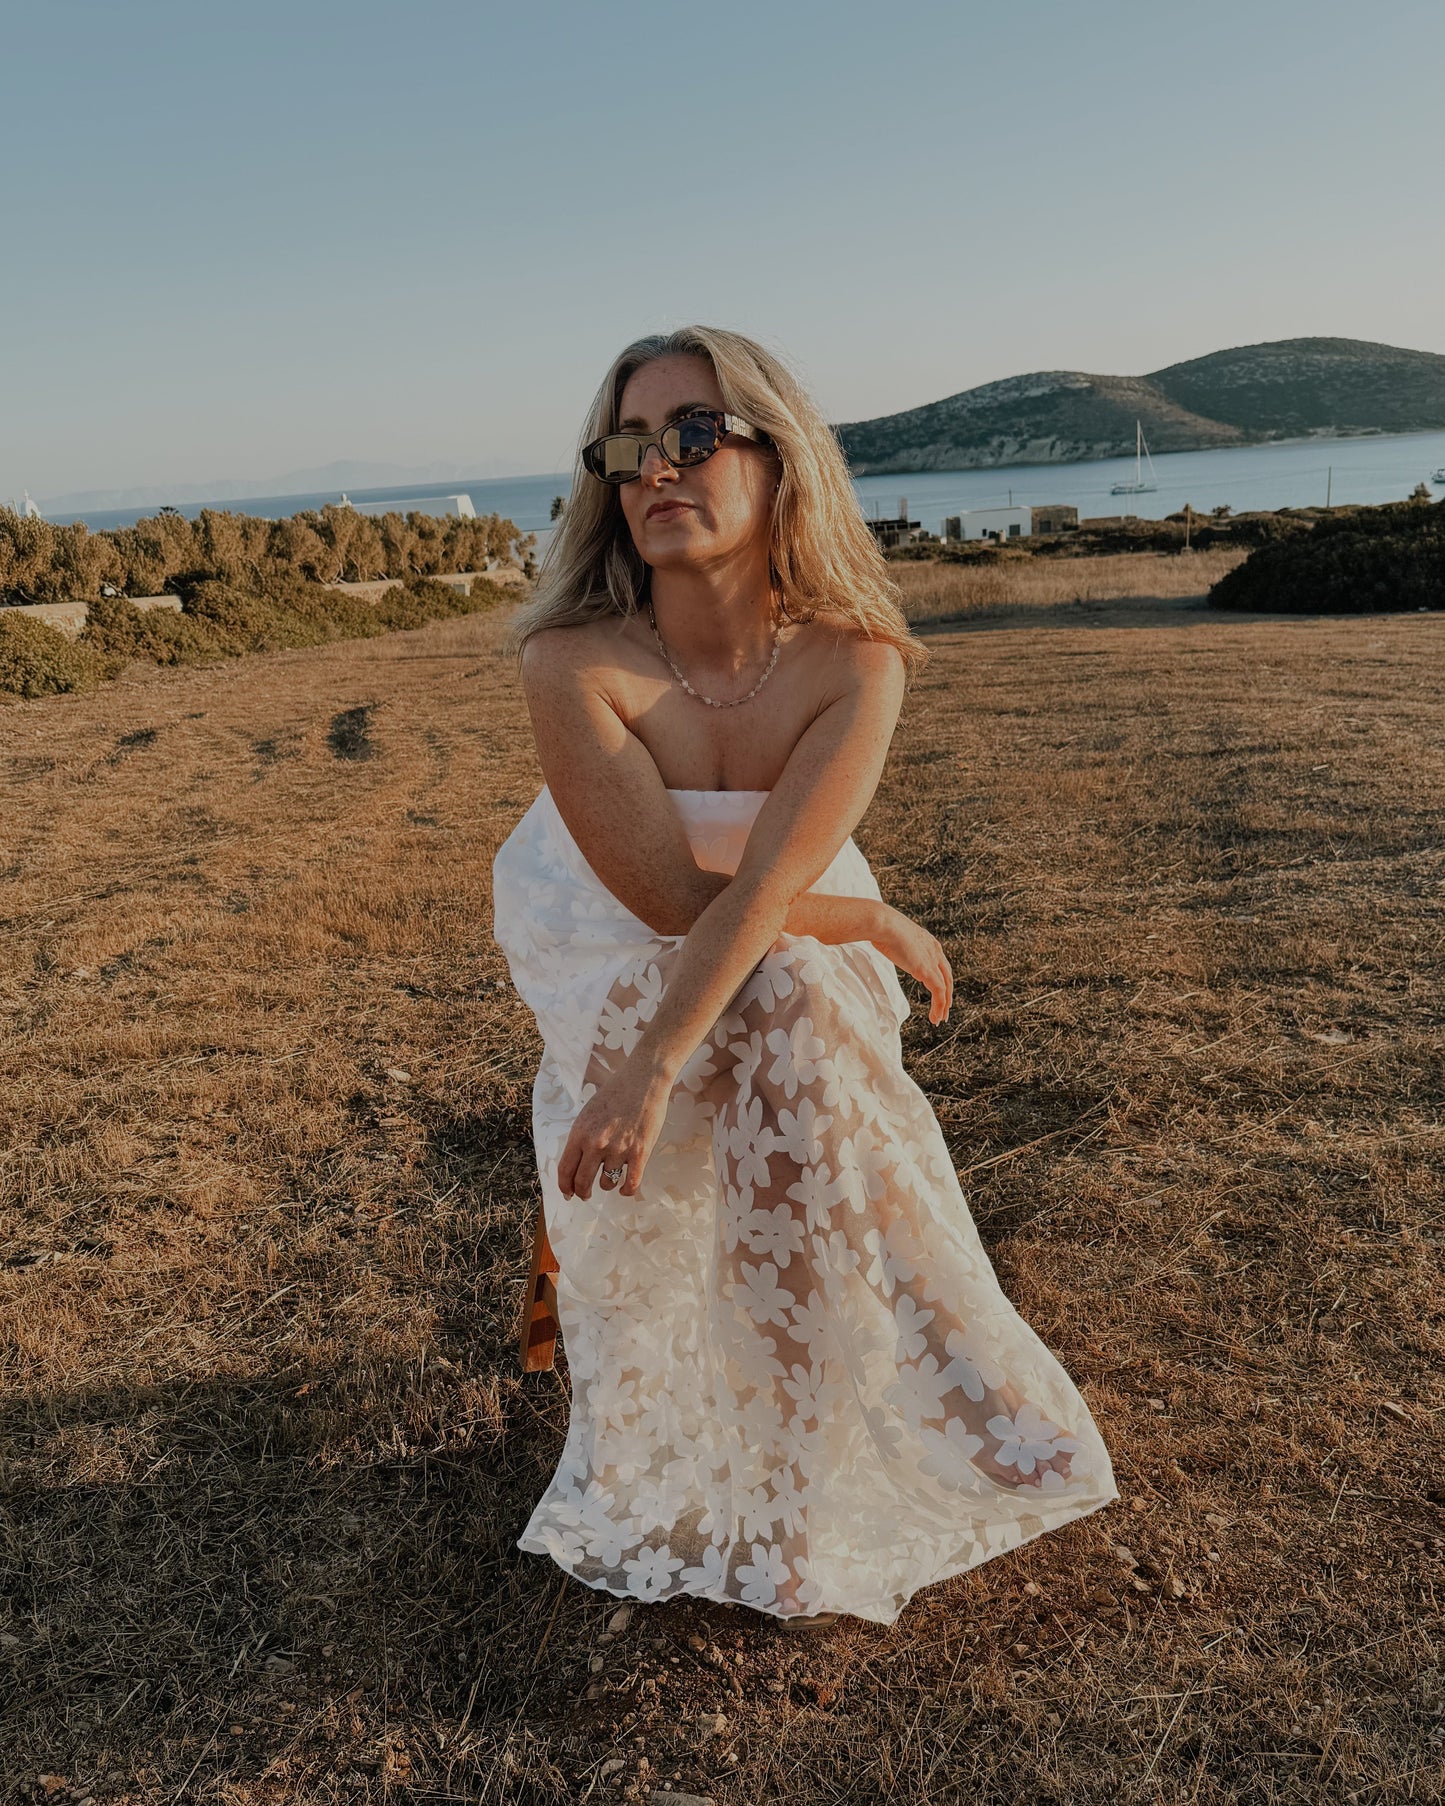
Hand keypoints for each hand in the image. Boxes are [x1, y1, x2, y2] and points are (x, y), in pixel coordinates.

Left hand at [557, 1057, 673, 1199]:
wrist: (643, 1080)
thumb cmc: (615, 1093)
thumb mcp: (588, 1113)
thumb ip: (581, 1137)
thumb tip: (577, 1163)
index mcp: (579, 1133)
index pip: (565, 1170)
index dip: (565, 1186)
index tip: (567, 1193)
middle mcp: (596, 1144)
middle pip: (582, 1182)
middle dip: (582, 1192)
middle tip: (585, 1194)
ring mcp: (618, 1150)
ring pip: (607, 1184)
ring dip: (607, 1185)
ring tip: (610, 1178)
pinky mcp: (640, 1153)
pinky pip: (631, 1183)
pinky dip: (626, 1191)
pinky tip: (624, 1189)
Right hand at [871, 903, 953, 1024]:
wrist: (883, 924)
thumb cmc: (881, 927)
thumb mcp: (892, 936)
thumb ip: (894, 943)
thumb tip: (882, 943)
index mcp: (928, 942)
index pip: (940, 964)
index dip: (941, 978)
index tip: (937, 991)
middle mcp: (935, 951)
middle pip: (947, 977)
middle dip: (947, 994)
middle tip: (944, 1009)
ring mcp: (933, 961)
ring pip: (946, 988)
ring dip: (943, 1005)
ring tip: (939, 1019)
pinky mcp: (928, 972)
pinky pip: (939, 993)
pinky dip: (939, 1006)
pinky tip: (935, 1017)